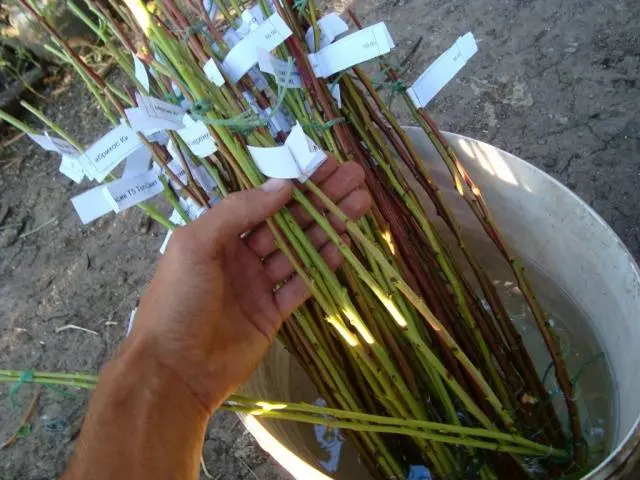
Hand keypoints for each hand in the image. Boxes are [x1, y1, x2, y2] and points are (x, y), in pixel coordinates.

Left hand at [125, 155, 370, 411]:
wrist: (174, 372)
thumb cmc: (177, 301)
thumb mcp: (196, 245)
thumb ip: (238, 212)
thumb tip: (283, 184)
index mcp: (218, 234)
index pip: (263, 199)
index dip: (294, 181)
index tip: (324, 163)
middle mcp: (241, 255)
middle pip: (288, 221)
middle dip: (320, 198)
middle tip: (354, 176)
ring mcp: (259, 284)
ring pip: (300, 249)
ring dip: (328, 226)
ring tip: (360, 203)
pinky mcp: (273, 312)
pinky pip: (302, 284)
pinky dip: (323, 266)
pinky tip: (344, 246)